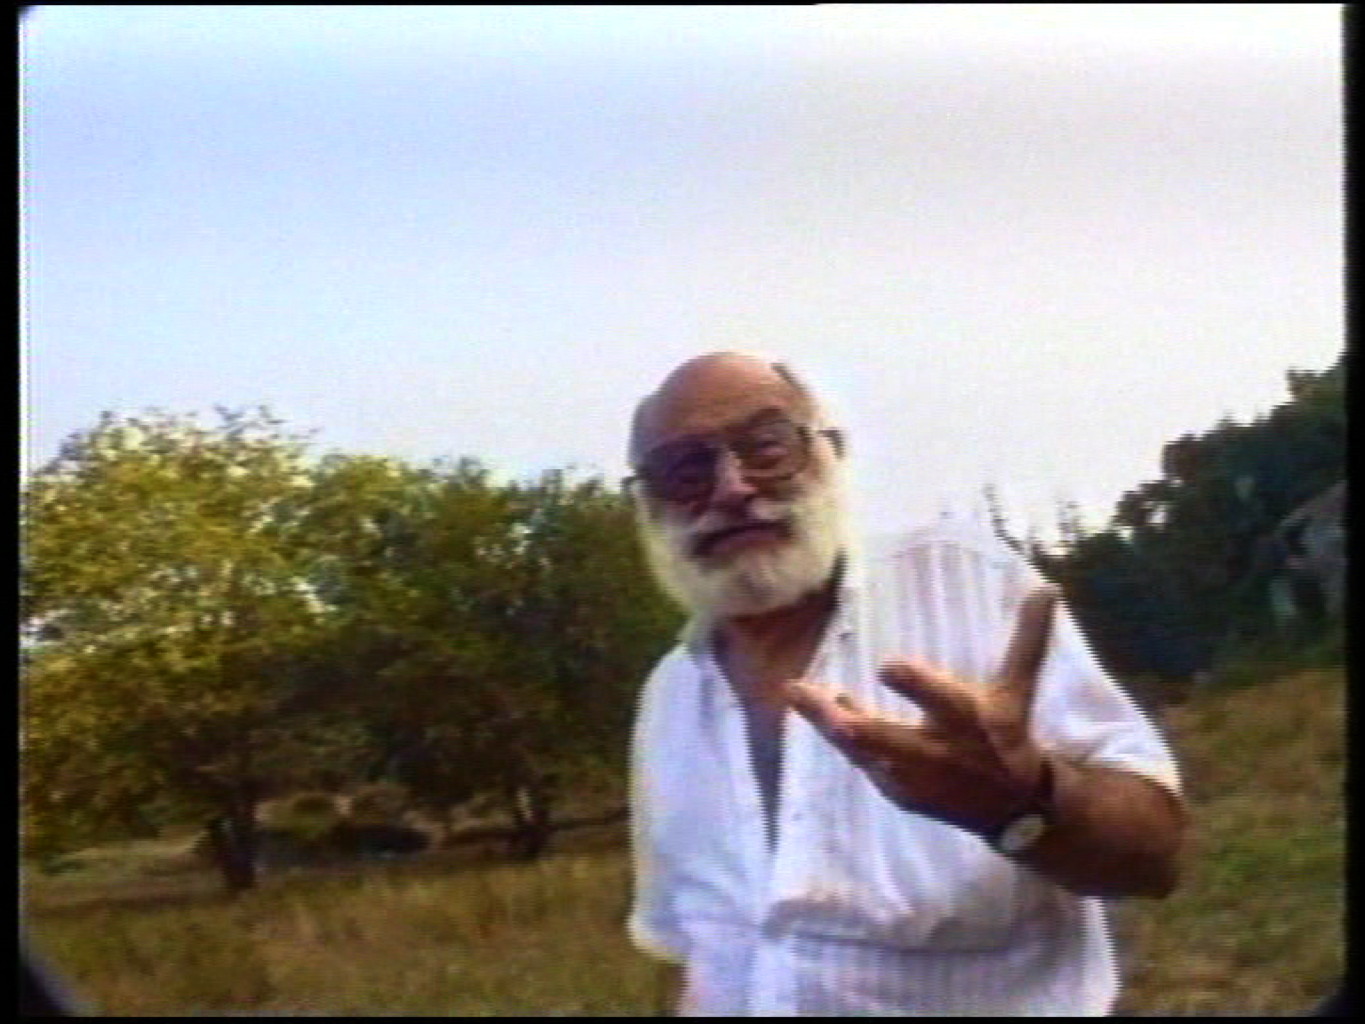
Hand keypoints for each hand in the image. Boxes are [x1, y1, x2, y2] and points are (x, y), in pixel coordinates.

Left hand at [784, 585, 1058, 837]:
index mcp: (969, 720)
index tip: (887, 664)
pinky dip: (841, 739)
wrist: (1013, 809)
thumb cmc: (1008, 735)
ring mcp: (914, 778)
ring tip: (795, 691)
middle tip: (815, 700)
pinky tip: (820, 712)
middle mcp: (938, 751)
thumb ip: (1027, 639)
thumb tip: (1047, 586)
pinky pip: (862, 762)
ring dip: (828, 723)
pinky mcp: (899, 794)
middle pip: (885, 736)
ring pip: (862, 750)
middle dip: (850, 723)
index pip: (942, 700)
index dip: (916, 685)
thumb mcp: (1018, 689)